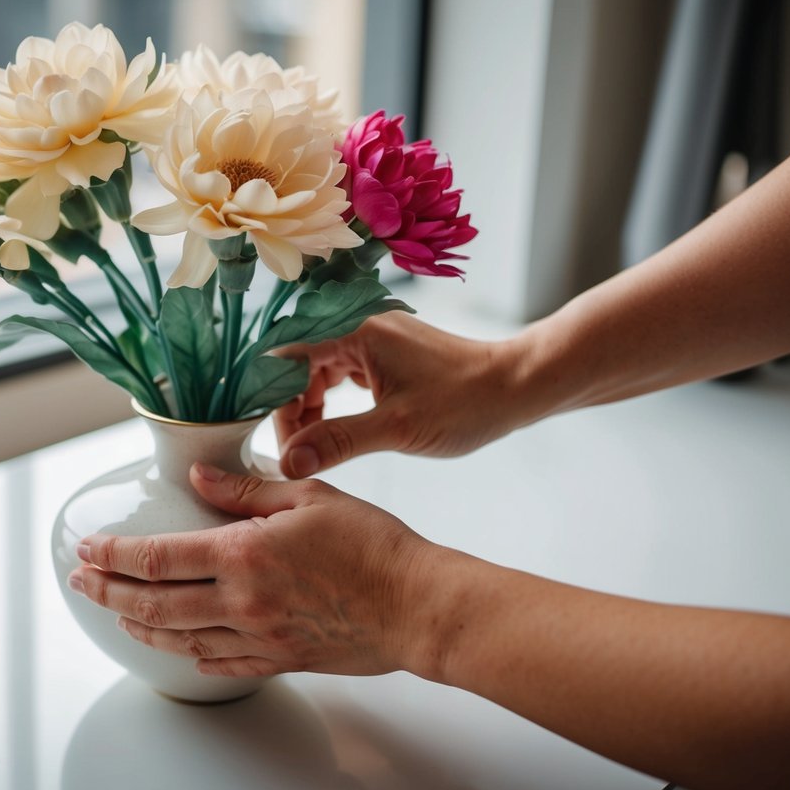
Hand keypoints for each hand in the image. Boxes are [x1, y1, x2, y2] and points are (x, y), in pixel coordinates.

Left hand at [69, 463, 440, 677]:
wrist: (417, 604)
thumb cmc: (373, 545)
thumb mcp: (308, 497)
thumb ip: (244, 489)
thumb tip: (197, 478)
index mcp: (244, 554)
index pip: (157, 557)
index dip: (114, 554)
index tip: (87, 547)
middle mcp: (241, 601)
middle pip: (154, 603)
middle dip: (109, 592)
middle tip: (82, 583)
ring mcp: (259, 637)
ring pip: (180, 639)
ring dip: (141, 626)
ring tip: (119, 613)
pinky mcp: (281, 659)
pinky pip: (222, 664)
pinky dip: (193, 657)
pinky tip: (183, 650)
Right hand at [274, 311, 529, 477]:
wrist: (518, 387)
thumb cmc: (465, 402)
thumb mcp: (396, 428)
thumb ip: (337, 442)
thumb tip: (288, 463)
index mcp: (356, 332)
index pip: (288, 359)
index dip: (272, 400)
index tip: (271, 441)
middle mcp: (361, 326)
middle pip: (301, 364)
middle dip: (291, 408)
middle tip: (293, 453)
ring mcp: (376, 339)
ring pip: (320, 370)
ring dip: (310, 407)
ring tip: (313, 447)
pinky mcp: (388, 354)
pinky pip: (343, 372)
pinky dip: (332, 401)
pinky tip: (336, 428)